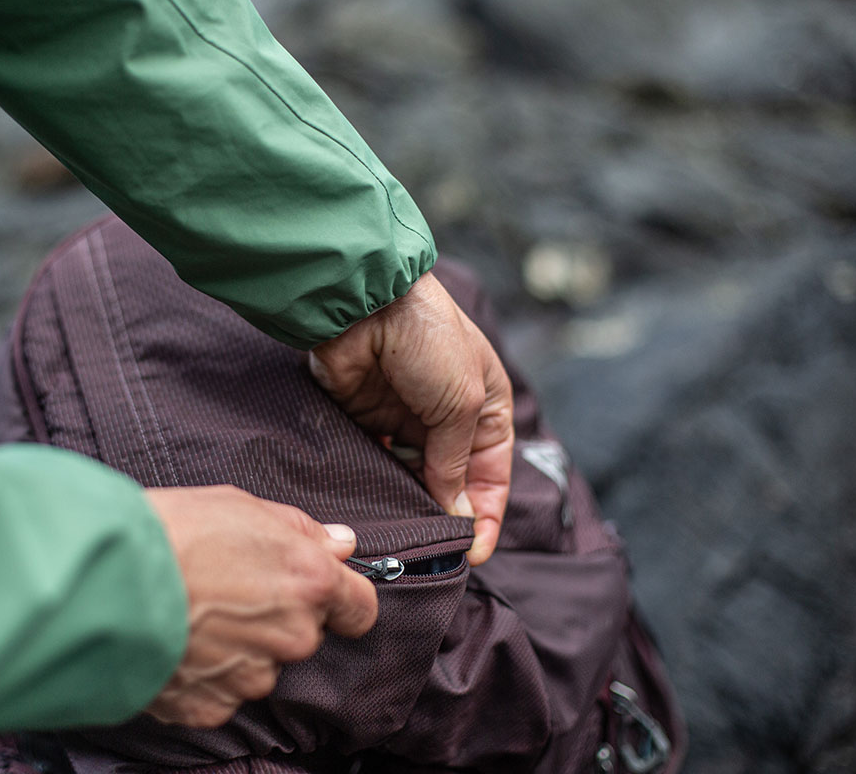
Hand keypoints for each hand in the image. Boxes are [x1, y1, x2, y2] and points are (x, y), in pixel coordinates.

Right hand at [144, 485, 377, 727]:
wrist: (104, 581)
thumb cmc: (171, 532)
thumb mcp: (241, 505)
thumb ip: (301, 530)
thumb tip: (341, 543)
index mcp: (309, 582)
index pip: (360, 609)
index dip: (343, 601)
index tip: (323, 596)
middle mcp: (292, 636)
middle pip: (303, 635)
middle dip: (275, 618)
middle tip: (226, 590)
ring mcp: (253, 677)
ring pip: (260, 666)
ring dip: (237, 647)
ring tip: (191, 613)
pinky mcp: (213, 707)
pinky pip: (220, 692)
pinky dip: (203, 674)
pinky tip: (174, 642)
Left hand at [309, 272, 513, 564]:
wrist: (364, 302)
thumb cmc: (428, 338)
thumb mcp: (461, 402)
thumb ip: (456, 461)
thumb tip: (457, 513)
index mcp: (485, 406)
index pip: (492, 474)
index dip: (487, 515)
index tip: (475, 553)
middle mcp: (448, 415)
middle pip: (451, 481)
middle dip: (446, 514)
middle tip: (435, 549)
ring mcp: (405, 418)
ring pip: (411, 475)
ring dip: (409, 500)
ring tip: (405, 532)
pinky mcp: (365, 418)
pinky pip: (376, 460)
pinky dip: (377, 481)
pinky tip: (375, 504)